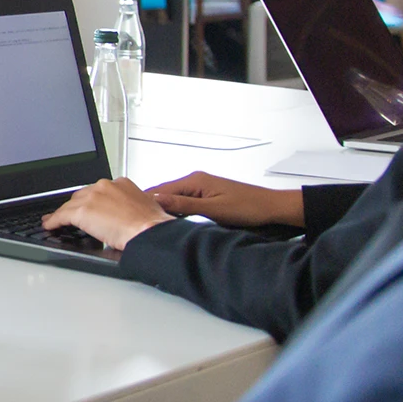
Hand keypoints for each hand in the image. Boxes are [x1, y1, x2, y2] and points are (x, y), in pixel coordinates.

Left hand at [43, 178, 171, 249]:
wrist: (149, 232)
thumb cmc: (151, 225)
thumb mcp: (145, 207)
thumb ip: (131, 205)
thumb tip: (128, 213)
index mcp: (120, 183)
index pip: (98, 190)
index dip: (91, 200)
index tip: (89, 206)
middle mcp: (104, 186)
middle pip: (82, 195)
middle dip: (77, 206)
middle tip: (71, 215)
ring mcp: (92, 197)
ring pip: (70, 205)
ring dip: (63, 214)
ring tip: (56, 220)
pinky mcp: (82, 211)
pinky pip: (62, 216)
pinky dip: (54, 221)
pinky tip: (51, 225)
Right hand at [145, 172, 307, 228]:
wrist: (272, 208)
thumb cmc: (250, 207)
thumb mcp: (214, 209)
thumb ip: (184, 205)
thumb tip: (158, 200)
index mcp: (195, 181)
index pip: (160, 190)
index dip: (144, 201)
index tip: (130, 211)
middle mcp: (196, 181)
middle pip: (164, 193)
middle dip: (150, 205)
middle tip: (135, 219)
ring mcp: (201, 188)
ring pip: (173, 198)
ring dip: (162, 208)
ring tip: (148, 221)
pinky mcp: (206, 196)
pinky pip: (183, 202)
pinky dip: (175, 210)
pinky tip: (170, 220)